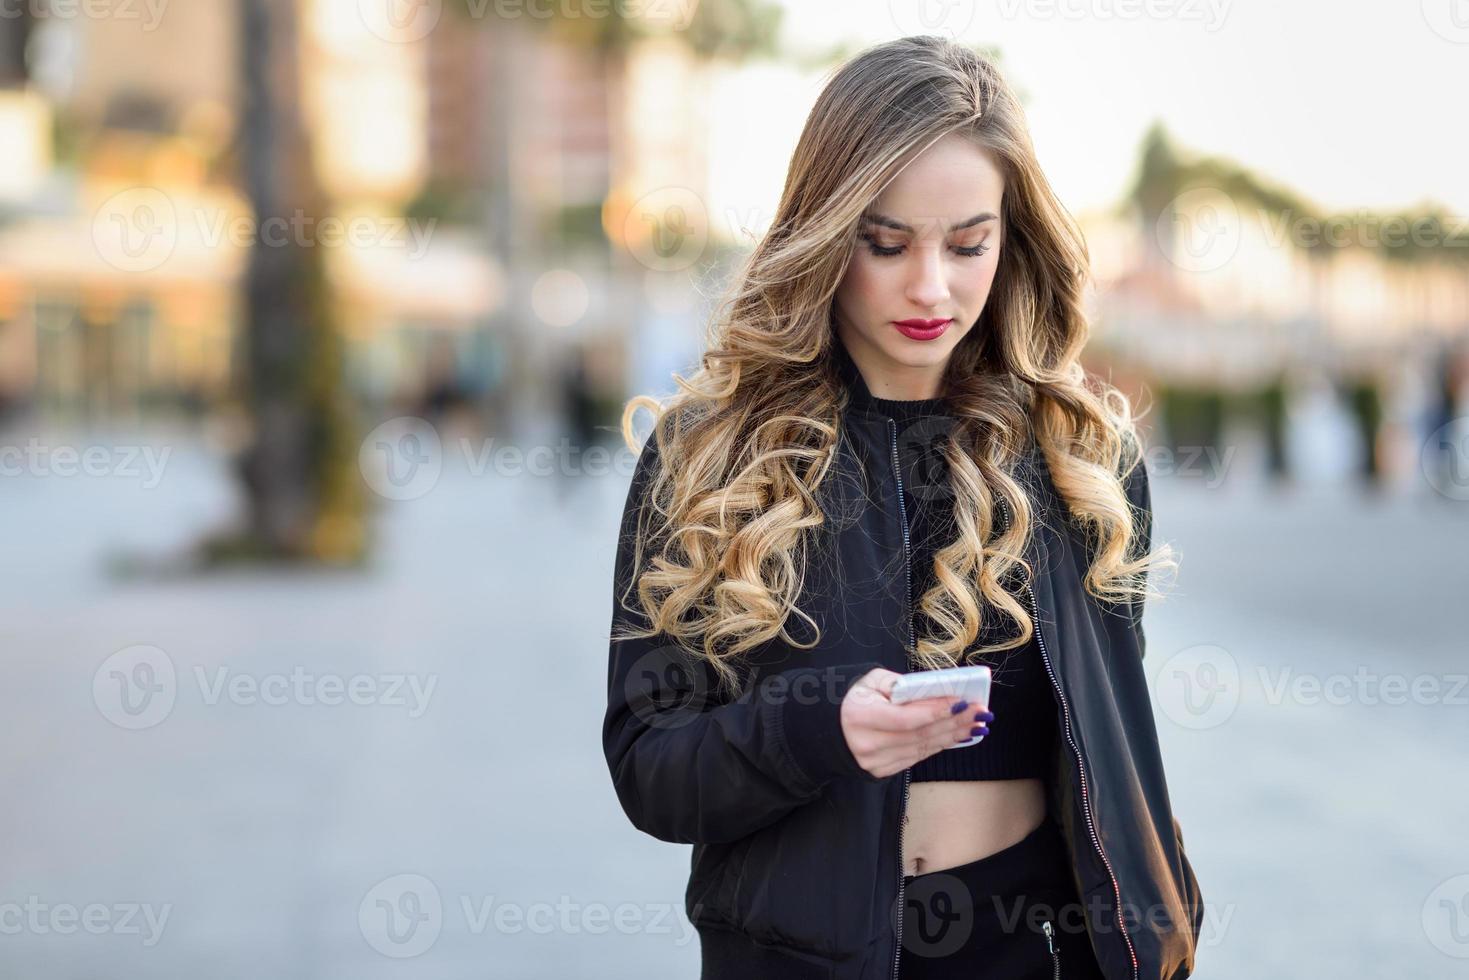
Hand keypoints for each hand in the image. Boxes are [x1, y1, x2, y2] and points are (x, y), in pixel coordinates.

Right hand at [840, 668, 992, 778]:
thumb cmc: (853, 699)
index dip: (936, 711)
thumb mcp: (869, 681)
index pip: (906, 718)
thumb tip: (931, 690)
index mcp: (861, 717)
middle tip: (980, 713)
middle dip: (954, 722)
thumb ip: (897, 683)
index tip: (962, 701)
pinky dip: (939, 746)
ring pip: (922, 748)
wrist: (829, 730)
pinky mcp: (883, 771)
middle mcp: (868, 744)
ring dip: (952, 736)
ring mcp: (875, 762)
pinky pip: (917, 757)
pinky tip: (956, 737)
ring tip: (975, 724)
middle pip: (920, 735)